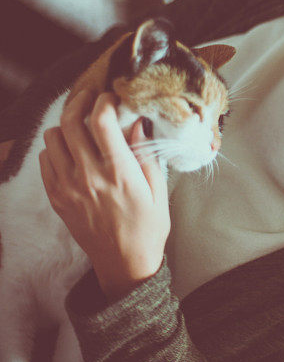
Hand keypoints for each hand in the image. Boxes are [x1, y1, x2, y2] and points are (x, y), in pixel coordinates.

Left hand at [39, 90, 169, 300]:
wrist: (125, 264)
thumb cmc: (148, 226)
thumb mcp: (159, 190)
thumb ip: (146, 155)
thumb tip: (138, 123)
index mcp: (120, 173)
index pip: (101, 122)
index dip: (104, 100)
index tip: (113, 97)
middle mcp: (89, 177)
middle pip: (72, 122)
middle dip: (82, 101)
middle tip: (92, 97)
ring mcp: (68, 187)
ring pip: (53, 137)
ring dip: (67, 125)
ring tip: (82, 125)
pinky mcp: (57, 197)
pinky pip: (45, 159)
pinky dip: (56, 148)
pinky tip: (73, 150)